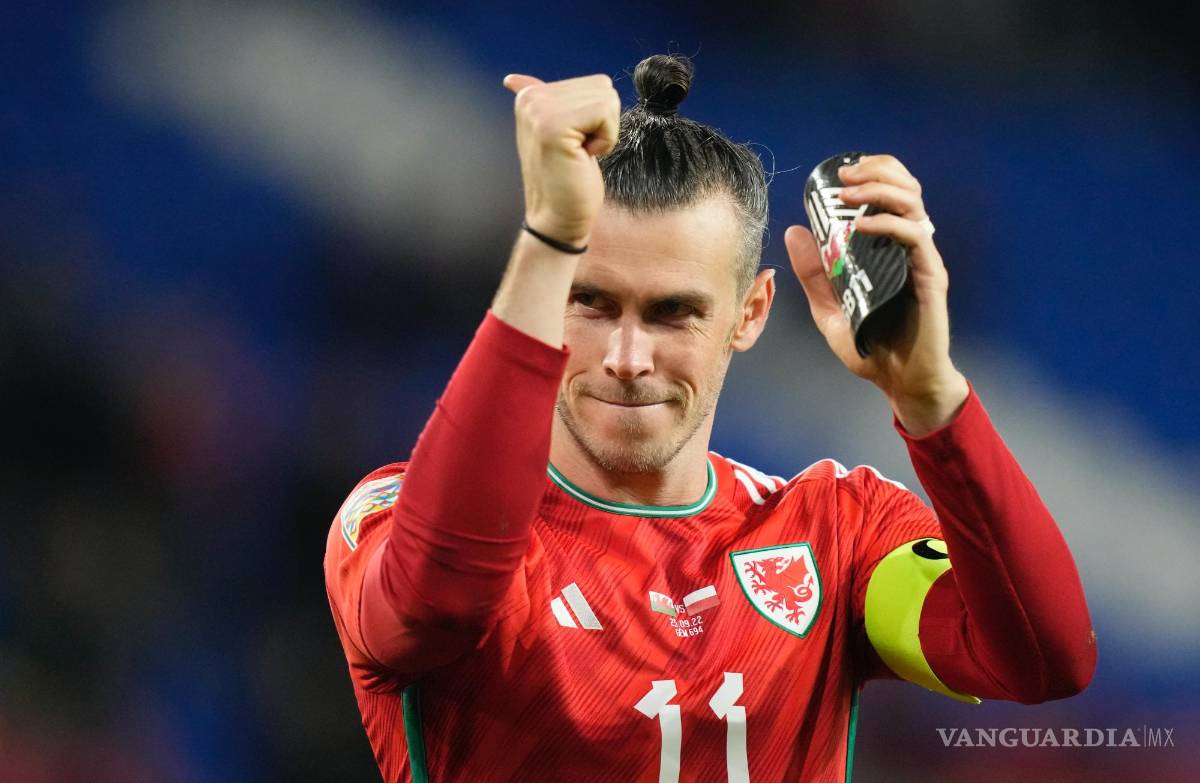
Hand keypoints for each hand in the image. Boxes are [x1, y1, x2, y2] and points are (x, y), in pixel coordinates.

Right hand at [503, 73, 620, 246]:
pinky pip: (607, 114)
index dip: (597, 119)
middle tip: (577, 151)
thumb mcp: (557, 133)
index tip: (572, 144)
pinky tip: (581, 158)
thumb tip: (513, 79)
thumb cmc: (566, 181)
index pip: (596, 84)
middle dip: (603, 123)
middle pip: (604, 87)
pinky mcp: (553, 125)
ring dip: (604, 133)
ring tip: (578, 154)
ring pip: (608, 100)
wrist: (557, 219)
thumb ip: (546, 103)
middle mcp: (530, 97)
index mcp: (530, 95)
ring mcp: (539, 110)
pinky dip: (605, 141)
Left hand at [784, 154, 967, 433]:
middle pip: (906, 188)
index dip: (871, 172)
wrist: (901, 382)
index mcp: (889, 248)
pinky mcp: (930, 277)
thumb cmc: (872, 347)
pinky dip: (887, 225)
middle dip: (876, 171)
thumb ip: (814, 273)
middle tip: (843, 176)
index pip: (890, 192)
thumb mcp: (830, 307)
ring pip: (913, 204)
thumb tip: (794, 232)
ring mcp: (922, 260)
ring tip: (849, 193)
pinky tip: (861, 227)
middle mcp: (909, 247)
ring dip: (880, 190)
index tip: (839, 173)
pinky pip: (914, 238)